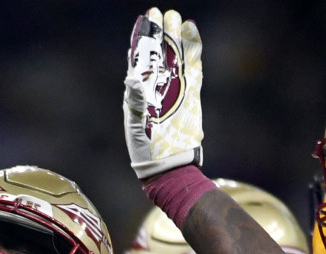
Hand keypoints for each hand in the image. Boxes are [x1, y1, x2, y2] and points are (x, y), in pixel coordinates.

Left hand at [123, 7, 203, 178]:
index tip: (143, 19)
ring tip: (176, 17)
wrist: (168, 166)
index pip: (139, 58)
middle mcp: (156, 86)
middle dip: (158, 32)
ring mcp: (175, 88)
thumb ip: (136, 100)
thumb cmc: (146, 149)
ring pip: (175, 55)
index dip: (141, 38)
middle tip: (160, 12)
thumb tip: (132, 78)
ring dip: (175, 36)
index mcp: (139, 90)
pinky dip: (193, 48)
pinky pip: (193, 66)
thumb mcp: (137, 125)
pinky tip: (192, 31)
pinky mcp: (191, 94)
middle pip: (158, 52)